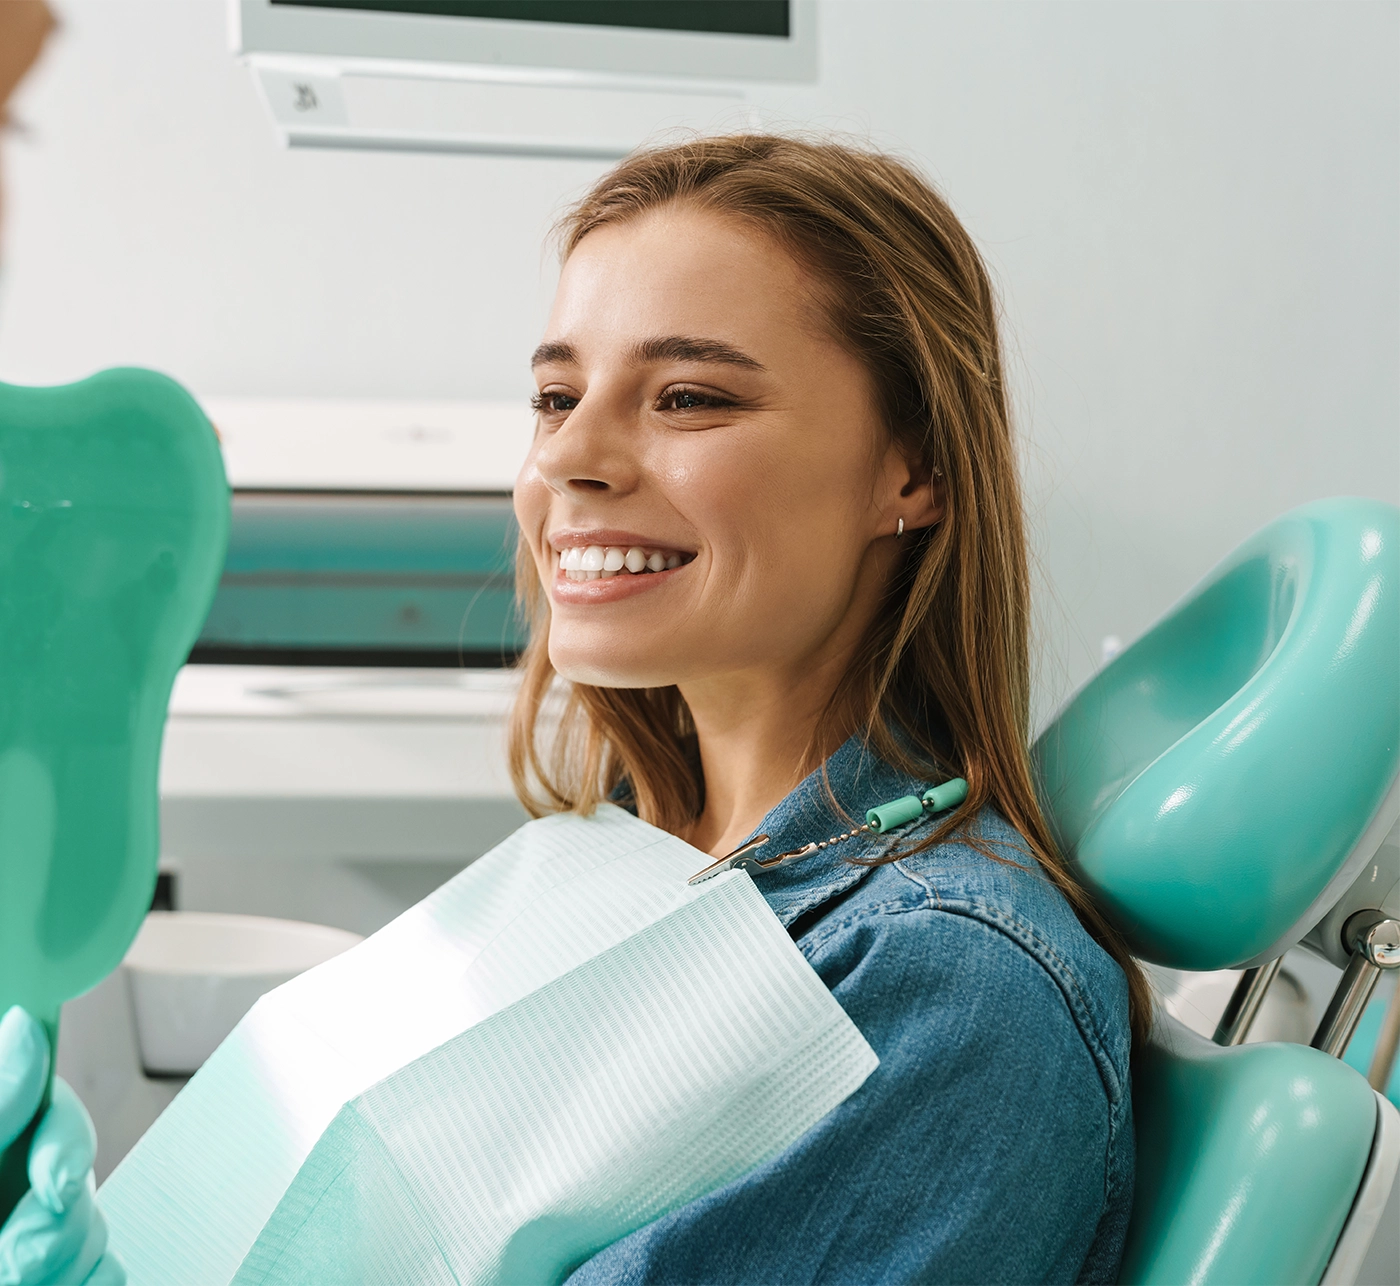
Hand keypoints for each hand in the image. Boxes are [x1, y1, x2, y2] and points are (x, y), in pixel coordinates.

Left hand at [0, 1008, 123, 1284]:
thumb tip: (27, 1027)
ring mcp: (25, 1249)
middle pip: (77, 1172)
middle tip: (13, 1261)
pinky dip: (87, 1285)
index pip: (42, 1106)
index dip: (63, 1134)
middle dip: (60, 1220)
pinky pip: (109, 1274)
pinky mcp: (58, 1284)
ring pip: (95, 1232)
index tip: (52, 1178)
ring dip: (65, 1265)